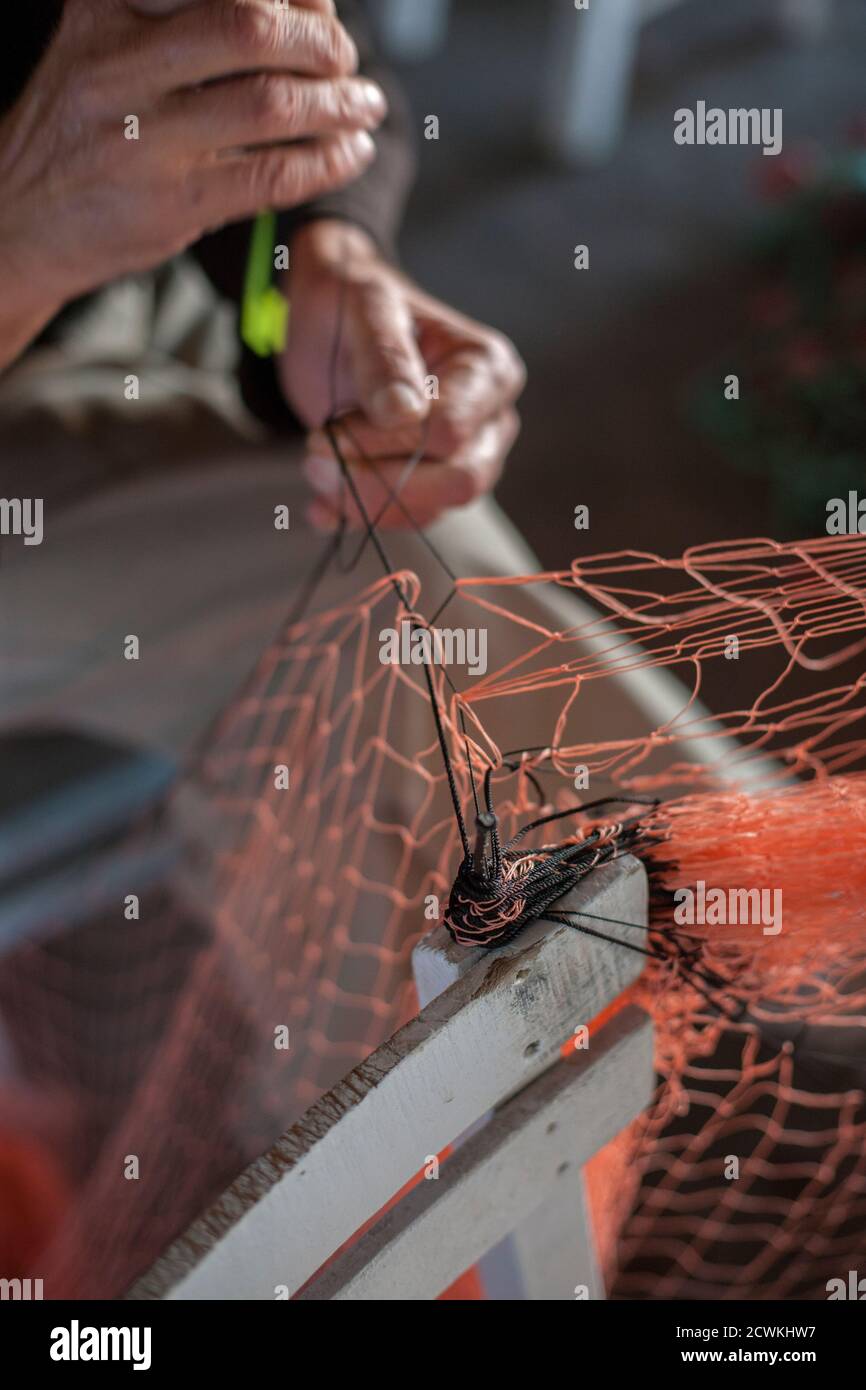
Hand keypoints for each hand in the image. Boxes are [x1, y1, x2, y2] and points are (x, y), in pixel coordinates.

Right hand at [0, 0, 384, 366]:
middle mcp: (120, 64)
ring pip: (270, 103)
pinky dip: (326, 161)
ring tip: (364, 107)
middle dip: (321, 41)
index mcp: (106, 8)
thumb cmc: (83, 129)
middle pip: (252, 27)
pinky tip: (348, 154)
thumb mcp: (108, 46)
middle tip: (346, 60)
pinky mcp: (170, 203)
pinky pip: (271, 175)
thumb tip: (302, 4)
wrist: (17, 218)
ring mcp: (144, 139)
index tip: (320, 6)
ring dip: (338, 104)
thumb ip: (184, 21)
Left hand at [279, 221, 525, 530]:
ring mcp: (465, 454)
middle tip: (317, 460)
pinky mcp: (431, 479)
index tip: (328, 431)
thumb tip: (404, 412)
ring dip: (366, 502)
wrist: (327, 318)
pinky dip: (360, 516)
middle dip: (381, 482)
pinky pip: (408, 517)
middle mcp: (489, 417)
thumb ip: (384, 356)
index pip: (450, 431)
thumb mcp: (363, 307)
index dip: (387, 443)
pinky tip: (322, 504)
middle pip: (457, 480)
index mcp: (487, 369)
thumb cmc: (352, 300)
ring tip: (315, 468)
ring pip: (434, 508)